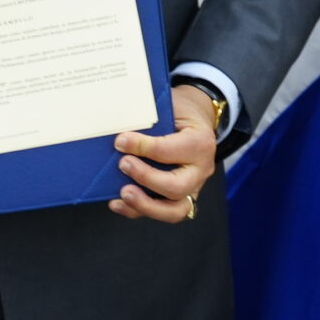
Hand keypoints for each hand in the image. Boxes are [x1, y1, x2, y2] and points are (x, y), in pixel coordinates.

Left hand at [109, 84, 218, 222]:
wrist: (198, 120)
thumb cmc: (180, 112)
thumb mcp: (170, 106)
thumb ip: (150, 119)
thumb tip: (119, 131)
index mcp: (200, 142)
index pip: (171, 150)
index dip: (143, 147)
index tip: (120, 141)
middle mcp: (201, 169)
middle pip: (176, 187)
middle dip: (146, 178)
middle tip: (123, 164)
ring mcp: (193, 187)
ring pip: (174, 211)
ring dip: (144, 205)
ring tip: (122, 193)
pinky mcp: (182, 198)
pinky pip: (163, 213)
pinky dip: (138, 211)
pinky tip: (118, 203)